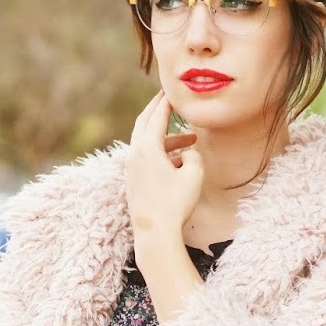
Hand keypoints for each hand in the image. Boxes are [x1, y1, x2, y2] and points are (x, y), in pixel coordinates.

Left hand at [126, 90, 201, 236]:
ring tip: (190, 139)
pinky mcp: (133, 181)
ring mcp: (131, 168)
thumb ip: (194, 155)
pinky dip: (161, 151)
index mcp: (147, 148)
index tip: (173, 92)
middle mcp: (135, 154)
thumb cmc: (175, 204)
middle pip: (144, 123)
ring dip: (166, 137)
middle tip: (168, 99)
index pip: (157, 117)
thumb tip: (189, 152)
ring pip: (146, 142)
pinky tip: (179, 160)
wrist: (155, 234)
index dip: (166, 103)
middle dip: (157, 110)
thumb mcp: (194, 174)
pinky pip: (146, 157)